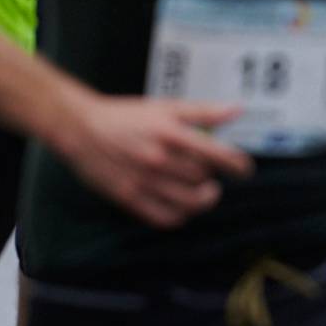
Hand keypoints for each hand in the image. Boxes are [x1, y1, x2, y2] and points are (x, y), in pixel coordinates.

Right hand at [53, 97, 253, 228]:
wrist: (81, 129)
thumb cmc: (126, 116)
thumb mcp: (165, 107)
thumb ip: (203, 111)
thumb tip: (237, 111)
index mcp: (170, 133)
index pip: (216, 155)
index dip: (237, 165)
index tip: (244, 170)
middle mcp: (159, 159)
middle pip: (203, 178)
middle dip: (213, 176)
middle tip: (211, 172)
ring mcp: (144, 182)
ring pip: (189, 202)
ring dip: (203, 199)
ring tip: (205, 191)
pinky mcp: (130, 198)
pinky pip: (166, 218)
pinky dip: (181, 216)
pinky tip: (183, 206)